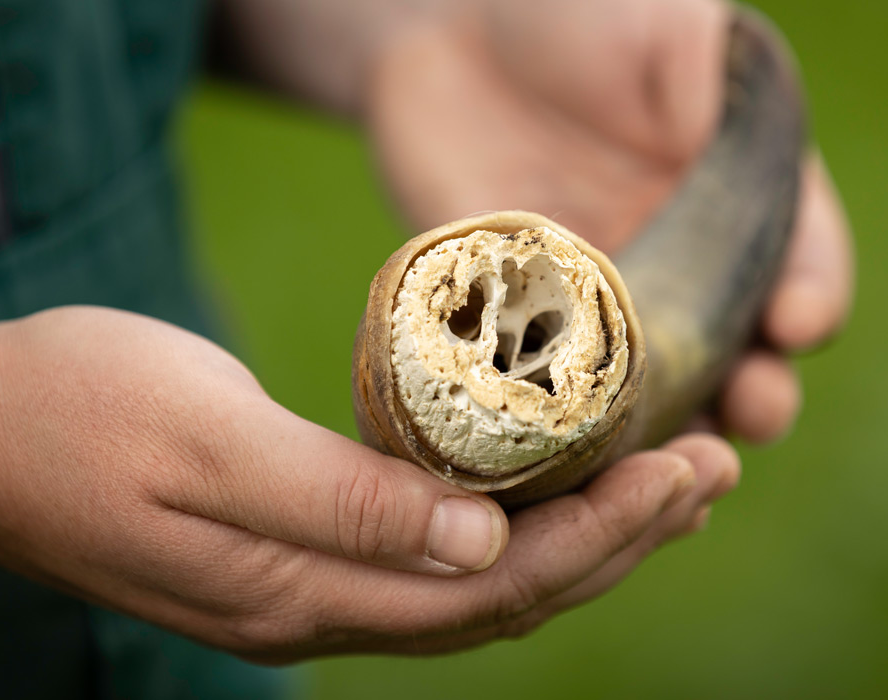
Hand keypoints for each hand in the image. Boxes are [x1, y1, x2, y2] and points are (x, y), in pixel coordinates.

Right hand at [0, 306, 735, 661]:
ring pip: (484, 579)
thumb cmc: (76, 413)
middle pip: (507, 593)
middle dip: (621, 538)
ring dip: (585, 534)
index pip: (488, 588)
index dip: (599, 537)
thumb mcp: (199, 442)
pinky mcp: (307, 542)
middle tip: (711, 467)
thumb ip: (335, 502)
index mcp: (300, 589)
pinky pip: (441, 550)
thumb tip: (478, 540)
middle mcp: (322, 604)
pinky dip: (519, 522)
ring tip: (669, 480)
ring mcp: (314, 581)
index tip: (682, 469)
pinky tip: (558, 484)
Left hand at [367, 0, 852, 442]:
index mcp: (723, 194)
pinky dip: (570, 434)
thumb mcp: (674, 41)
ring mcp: (587, 297)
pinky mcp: (512, 319)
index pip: (788, 263)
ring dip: (667, 439)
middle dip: (746, 392)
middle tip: (746, 421)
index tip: (792, 329)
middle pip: (723, 349)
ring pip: (643, 393)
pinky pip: (547, 388)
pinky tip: (584, 463)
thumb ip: (731, 115)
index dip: (802, 299)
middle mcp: (666, 257)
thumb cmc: (565, 13)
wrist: (441, 29)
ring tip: (681, 469)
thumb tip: (778, 213)